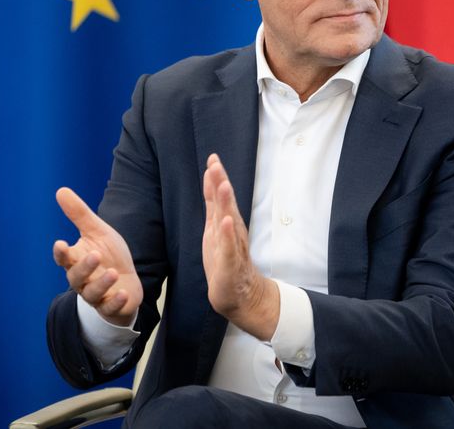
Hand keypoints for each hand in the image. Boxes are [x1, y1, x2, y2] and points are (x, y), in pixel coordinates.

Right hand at [52, 188, 142, 326]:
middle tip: (94, 254)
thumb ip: (79, 214)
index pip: (64, 259)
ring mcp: (96, 295)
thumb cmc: (108, 254)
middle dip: (84, 267)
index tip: (60, 244)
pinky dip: (116, 302)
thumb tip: (60, 190)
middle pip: (76, 277)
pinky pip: (110, 307)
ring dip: (102, 284)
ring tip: (113, 272)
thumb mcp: (97, 232)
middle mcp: (83, 280)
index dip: (61, 253)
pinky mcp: (111, 306)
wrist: (126, 281)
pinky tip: (123, 293)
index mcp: (76, 261)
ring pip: (92, 293)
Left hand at [202, 153, 278, 339]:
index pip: (220, 197)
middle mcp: (232, 232)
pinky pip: (229, 248)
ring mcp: (233, 247)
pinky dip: (228, 234)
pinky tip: (226, 222)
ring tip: (223, 186)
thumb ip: (215, 208)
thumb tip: (213, 183)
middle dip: (221, 184)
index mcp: (225, 224)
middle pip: (226, 204)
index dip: (216, 178)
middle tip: (217, 164)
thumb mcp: (215, 232)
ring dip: (227, 204)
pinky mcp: (230, 264)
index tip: (213, 158)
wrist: (240, 296)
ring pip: (230, 222)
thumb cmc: (227, 263)